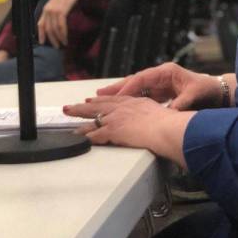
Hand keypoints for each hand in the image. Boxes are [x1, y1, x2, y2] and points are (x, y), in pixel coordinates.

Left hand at [37, 0, 78, 47]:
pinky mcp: (61, 11)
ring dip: (59, 38)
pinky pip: (61, 26)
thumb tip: (54, 24)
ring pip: (54, 29)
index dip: (40, 34)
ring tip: (63, 43)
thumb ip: (53, 13)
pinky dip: (63, 34)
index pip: (40, 24)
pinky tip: (65, 38)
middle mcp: (48, 10)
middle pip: (48, 29)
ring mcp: (54, 11)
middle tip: (57, 46)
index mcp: (46, 9)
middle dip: (52, 39)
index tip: (42, 42)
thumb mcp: (57, 4)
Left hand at [63, 96, 193, 167]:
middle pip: (98, 105)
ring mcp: (117, 118)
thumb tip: (154, 122)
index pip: (113, 100)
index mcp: (134, 102)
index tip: (91, 100)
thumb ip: (152, 116)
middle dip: (82, 106)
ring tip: (68, 120)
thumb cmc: (169, 124)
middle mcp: (123, 108)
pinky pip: (95, 134)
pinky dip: (85, 136)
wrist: (167, 128)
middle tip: (70, 106)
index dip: (100, 100)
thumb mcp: (160, 113)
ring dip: (79, 119)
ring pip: (93, 117)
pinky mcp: (113, 130)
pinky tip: (78, 137)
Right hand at [96, 62, 228, 110]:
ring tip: (102, 99)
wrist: (219, 93)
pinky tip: (119, 106)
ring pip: (135, 89)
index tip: (118, 98)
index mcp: (167, 72)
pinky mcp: (161, 92)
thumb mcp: (196, 95)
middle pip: (134, 81)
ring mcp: (160, 84)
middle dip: (117, 88)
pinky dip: (130, 100)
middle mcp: (161, 76)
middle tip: (98, 95)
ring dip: (120, 94)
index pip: (143, 79)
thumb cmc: (208, 91)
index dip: (129, 88)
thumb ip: (182, 103)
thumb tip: (169, 113)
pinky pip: (142, 96)